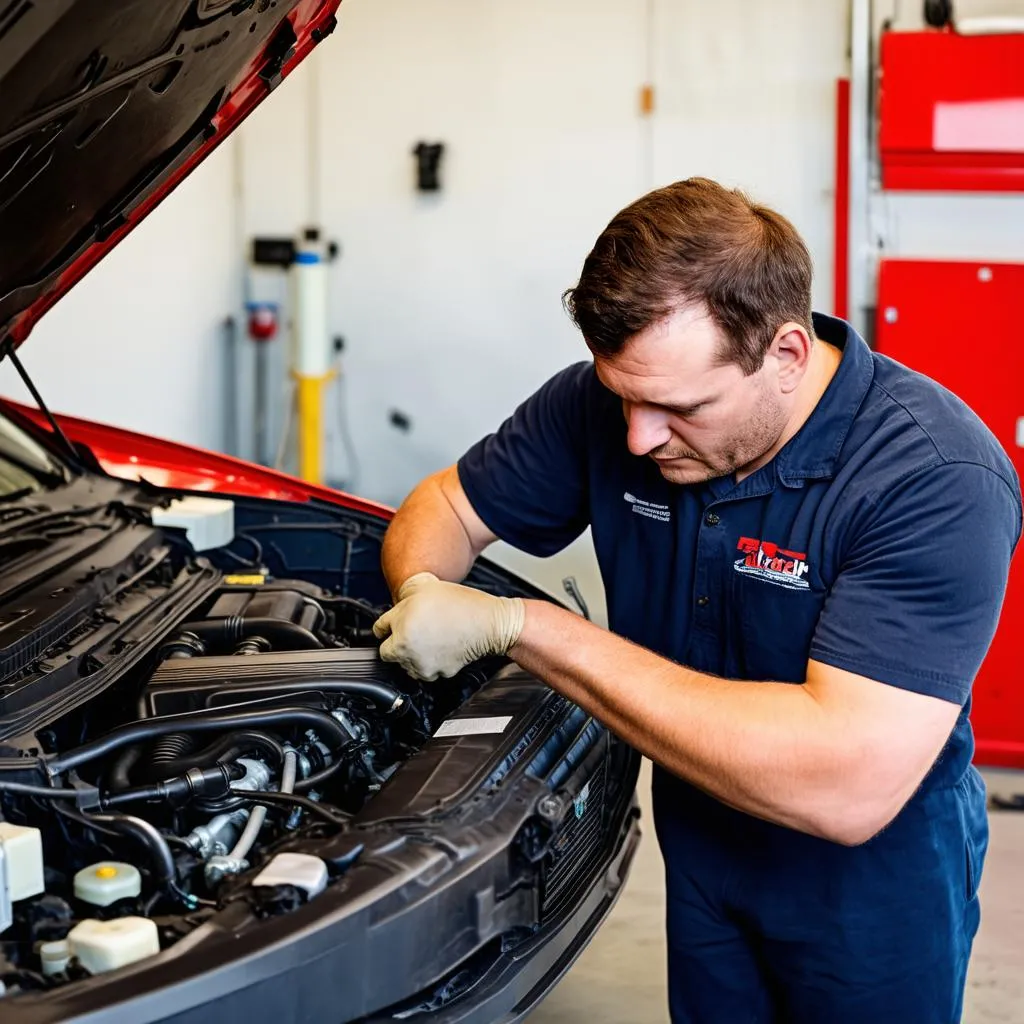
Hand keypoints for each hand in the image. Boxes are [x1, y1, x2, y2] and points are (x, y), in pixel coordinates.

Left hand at [372, 572, 524, 679]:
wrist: (489, 624)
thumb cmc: (461, 604)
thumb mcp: (426, 586)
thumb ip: (404, 592)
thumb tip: (397, 598)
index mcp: (401, 628)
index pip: (379, 630)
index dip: (387, 624)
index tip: (392, 624)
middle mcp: (407, 650)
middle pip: (388, 652)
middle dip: (397, 641)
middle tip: (414, 629)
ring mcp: (423, 665)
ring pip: (407, 663)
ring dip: (413, 653)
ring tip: (431, 636)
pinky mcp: (439, 673)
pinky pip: (427, 669)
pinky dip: (431, 661)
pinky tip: (441, 645)